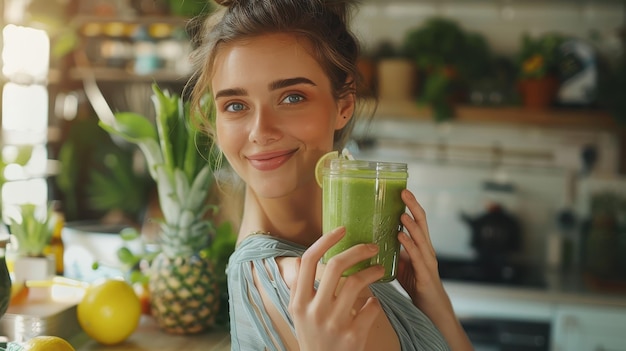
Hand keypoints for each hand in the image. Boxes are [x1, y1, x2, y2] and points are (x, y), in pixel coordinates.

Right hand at [289, 226, 384, 350]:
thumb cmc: (313, 336)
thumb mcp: (298, 314)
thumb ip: (300, 288)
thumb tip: (303, 259)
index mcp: (299, 301)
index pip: (308, 260)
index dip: (326, 240)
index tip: (342, 229)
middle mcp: (314, 310)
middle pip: (335, 266)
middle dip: (358, 250)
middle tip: (372, 247)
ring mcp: (334, 324)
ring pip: (358, 283)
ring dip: (373, 271)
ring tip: (379, 269)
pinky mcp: (353, 336)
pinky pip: (371, 307)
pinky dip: (376, 301)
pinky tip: (374, 302)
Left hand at [396, 189, 446, 311]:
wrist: (433, 309)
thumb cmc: (417, 284)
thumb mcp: (401, 264)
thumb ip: (392, 250)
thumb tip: (372, 240)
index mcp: (421, 245)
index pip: (418, 221)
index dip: (411, 205)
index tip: (402, 191)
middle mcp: (427, 250)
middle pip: (422, 224)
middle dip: (413, 207)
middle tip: (404, 193)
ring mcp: (427, 261)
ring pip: (421, 239)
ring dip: (411, 226)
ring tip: (402, 214)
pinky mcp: (425, 275)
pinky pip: (417, 258)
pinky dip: (409, 246)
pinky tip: (400, 237)